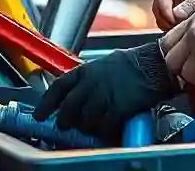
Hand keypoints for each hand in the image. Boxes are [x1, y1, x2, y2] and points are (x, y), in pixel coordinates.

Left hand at [31, 42, 176, 138]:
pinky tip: (109, 129)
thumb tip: (77, 96)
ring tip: (94, 125)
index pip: (58, 88)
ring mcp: (104, 95)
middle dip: (65, 121)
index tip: (39, 115)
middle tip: (66, 126)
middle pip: (68, 109)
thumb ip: (88, 80)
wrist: (155, 64)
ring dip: (87, 127)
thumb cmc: (132, 64)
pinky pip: (104, 126)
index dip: (46, 104)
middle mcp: (91, 83)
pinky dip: (105, 131)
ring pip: (85, 120)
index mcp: (86, 70)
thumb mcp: (103, 65)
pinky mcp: (118, 107)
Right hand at [153, 0, 194, 30]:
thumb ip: (194, 4)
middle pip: (159, 2)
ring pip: (164, 15)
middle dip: (165, 17)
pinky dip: (177, 31)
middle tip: (176, 30)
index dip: (163, 3)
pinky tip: (188, 37)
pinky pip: (173, 23)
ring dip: (170, 26)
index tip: (171, 17)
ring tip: (184, 34)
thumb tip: (176, 16)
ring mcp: (180, 1)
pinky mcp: (185, 14)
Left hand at [160, 0, 194, 86]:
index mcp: (191, 21)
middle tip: (192, 68)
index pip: (167, 42)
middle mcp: (193, 36)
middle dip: (180, 67)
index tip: (179, 57)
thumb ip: (194, 15)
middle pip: (172, 61)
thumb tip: (185, 27)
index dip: (172, 52)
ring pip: (186, 74)